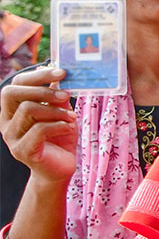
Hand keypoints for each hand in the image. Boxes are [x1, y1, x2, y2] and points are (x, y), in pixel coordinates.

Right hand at [0, 68, 76, 184]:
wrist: (61, 168)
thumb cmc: (60, 137)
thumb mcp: (60, 111)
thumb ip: (55, 94)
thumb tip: (52, 69)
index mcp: (12, 109)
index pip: (15, 84)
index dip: (37, 76)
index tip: (61, 72)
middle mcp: (6, 121)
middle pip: (13, 93)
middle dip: (42, 90)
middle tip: (66, 94)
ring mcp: (11, 137)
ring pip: (27, 109)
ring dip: (55, 110)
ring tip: (72, 117)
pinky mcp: (22, 150)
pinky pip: (38, 129)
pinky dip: (58, 125)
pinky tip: (69, 127)